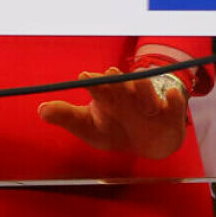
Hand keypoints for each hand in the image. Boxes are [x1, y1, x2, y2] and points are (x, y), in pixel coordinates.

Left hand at [38, 68, 188, 159]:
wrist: (149, 142)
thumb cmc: (114, 129)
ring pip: (147, 92)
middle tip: (110, 74)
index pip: (98, 86)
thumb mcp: (89, 127)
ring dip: (143, 87)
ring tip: (138, 81)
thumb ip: (66, 117)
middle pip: (122, 86)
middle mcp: (128, 95)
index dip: (92, 81)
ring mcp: (151, 103)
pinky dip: (175, 100)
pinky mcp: (171, 112)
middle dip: (116, 81)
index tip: (84, 75)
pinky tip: (173, 95)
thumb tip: (40, 109)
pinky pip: (175, 105)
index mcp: (107, 97)